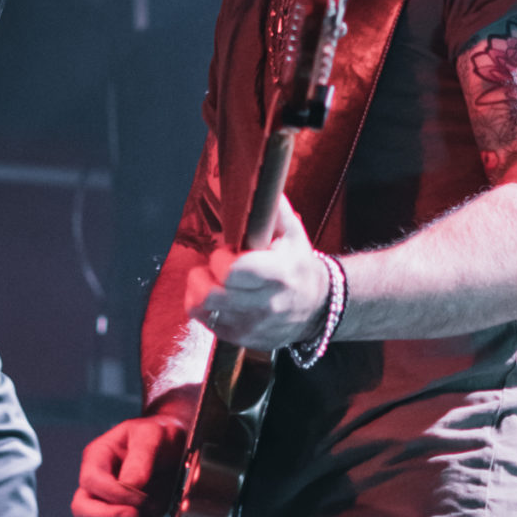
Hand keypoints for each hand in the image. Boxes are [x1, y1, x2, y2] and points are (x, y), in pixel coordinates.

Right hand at [72, 403, 192, 516]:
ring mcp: (111, 506)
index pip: (92, 482)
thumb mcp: (152, 436)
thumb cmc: (161, 433)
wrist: (178, 443)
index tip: (141, 496)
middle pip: (83, 510)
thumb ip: (140, 459)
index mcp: (98, 459)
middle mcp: (99, 485)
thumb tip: (132, 487)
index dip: (114, 494)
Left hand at [184, 194, 329, 350]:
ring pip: (202, 309)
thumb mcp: (293, 232)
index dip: (221, 259)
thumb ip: (273, 207)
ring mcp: (254, 327)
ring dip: (200, 290)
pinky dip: (204, 307)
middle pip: (211, 293)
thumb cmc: (297, 263)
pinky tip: (219, 296)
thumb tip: (258, 176)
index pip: (233, 271)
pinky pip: (205, 322)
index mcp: (280, 274)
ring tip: (213, 280)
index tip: (227, 252)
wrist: (316, 306)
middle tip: (216, 267)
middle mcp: (267, 305)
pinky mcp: (242, 340)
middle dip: (204, 275)